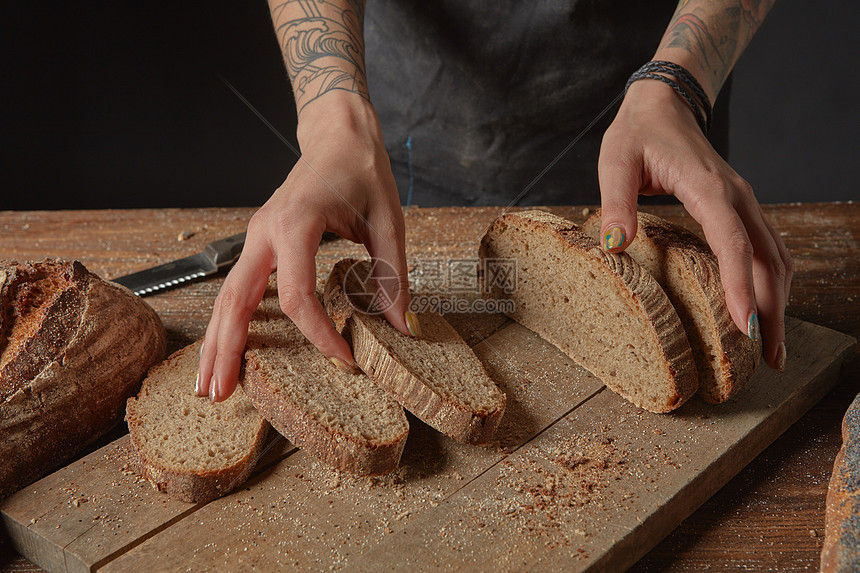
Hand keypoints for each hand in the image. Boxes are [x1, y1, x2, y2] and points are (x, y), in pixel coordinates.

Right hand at [197, 93, 413, 401]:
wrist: (338, 135)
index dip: (320, 335)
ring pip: (226, 296)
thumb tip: (400, 327)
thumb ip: (393, 274)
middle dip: (229, 349)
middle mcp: (265, 231)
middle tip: (221, 395)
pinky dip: (228, 322)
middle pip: (237, 300)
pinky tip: (226, 349)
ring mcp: (256, 236)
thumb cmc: (362, 171)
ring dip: (217, 341)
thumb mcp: (389, 220)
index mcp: (296, 223)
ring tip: (210, 385)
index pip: (298, 296)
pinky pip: (236, 288)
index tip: (346, 361)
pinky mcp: (259, 243)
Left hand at [597, 79, 792, 370]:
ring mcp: (743, 203)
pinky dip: (771, 282)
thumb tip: (614, 247)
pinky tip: (765, 309)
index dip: (740, 286)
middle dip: (772, 309)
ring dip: (779, 300)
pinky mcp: (739, 209)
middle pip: (767, 259)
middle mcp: (736, 197)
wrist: (665, 103)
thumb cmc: (637, 133)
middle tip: (770, 357)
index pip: (732, 243)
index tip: (746, 326)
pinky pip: (765, 250)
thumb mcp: (615, 161)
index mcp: (708, 188)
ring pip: (775, 257)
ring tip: (773, 347)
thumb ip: (616, 203)